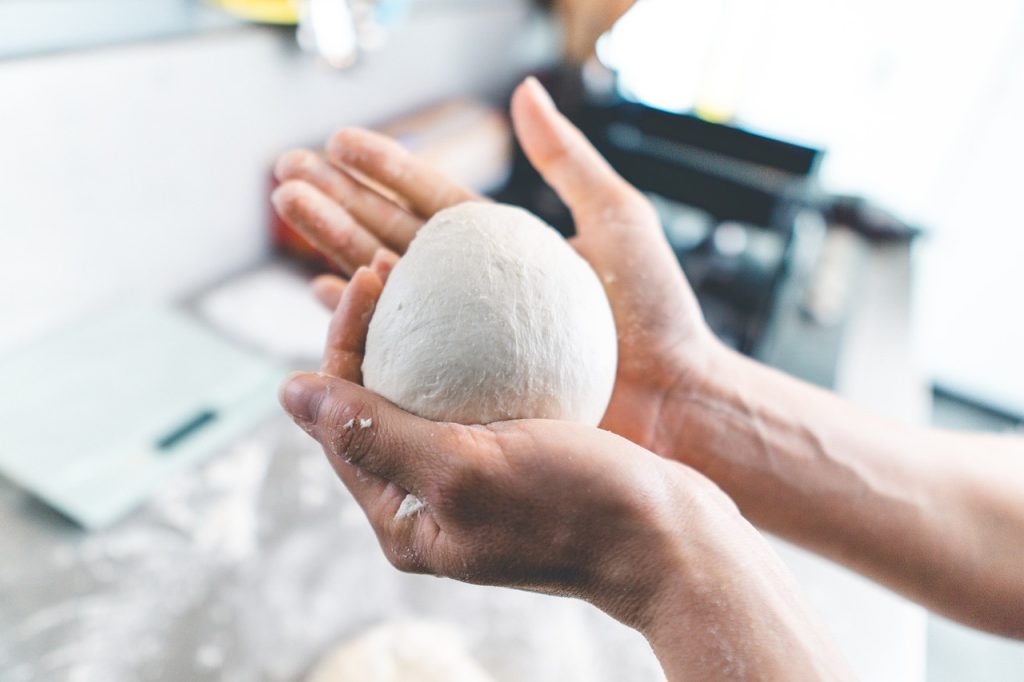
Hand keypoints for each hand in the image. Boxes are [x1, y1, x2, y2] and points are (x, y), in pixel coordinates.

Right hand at [272, 77, 719, 456]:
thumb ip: (568, 159)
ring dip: (331, 246)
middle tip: (284, 171)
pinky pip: (397, 348)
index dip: (384, 167)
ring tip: (288, 212)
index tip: (338, 140)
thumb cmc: (656, 316)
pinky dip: (357, 321)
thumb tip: (524, 89)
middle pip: (390, 233)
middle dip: (337, 200)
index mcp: (504, 250)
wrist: (674, 402)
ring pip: (381, 282)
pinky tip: (321, 296)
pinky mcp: (461, 384)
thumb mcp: (618, 221)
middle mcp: (476, 291)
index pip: (430, 199)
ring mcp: (464, 338)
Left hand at [280, 266, 706, 629]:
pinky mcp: (513, 462)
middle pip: (375, 404)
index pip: (341, 418)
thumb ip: (372, 433)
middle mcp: (429, 501)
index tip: (368, 275)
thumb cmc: (575, 509)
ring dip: (418, 338)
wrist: (672, 540)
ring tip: (422, 275)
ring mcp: (472, 482)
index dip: (342, 341)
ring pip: (424, 396)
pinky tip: (481, 315)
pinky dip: (469, 356)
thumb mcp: (463, 469)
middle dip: (373, 333)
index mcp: (402, 517)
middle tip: (390, 265)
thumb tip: (287, 395)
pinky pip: (473, 399)